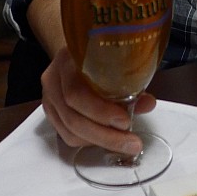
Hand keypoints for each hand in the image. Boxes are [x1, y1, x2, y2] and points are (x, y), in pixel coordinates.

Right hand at [41, 47, 156, 154]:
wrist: (74, 52)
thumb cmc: (97, 55)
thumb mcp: (114, 60)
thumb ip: (130, 82)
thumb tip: (148, 104)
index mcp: (67, 60)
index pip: (76, 92)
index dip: (100, 111)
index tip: (125, 121)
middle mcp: (53, 79)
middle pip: (73, 117)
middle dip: (104, 134)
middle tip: (130, 142)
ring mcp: (48, 98)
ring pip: (69, 131)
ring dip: (99, 141)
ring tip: (123, 142)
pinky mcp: (51, 113)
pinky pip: (66, 136)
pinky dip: (88, 141)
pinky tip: (106, 138)